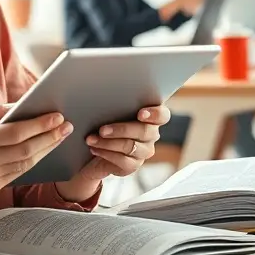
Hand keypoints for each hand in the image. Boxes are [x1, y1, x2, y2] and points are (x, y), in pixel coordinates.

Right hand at [0, 104, 72, 200]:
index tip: (57, 116)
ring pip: (27, 163)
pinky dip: (34, 160)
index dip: (40, 125)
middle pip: (26, 149)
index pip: (16, 132)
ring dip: (47, 149)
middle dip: (50, 137)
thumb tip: (23, 105)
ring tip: (60, 136)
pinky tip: (44, 149)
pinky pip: (20, 173)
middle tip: (66, 126)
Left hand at [55, 105, 170, 201]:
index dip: (154, 114)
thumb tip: (104, 88)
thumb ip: (117, 102)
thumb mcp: (112, 109)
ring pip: (130, 147)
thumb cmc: (107, 121)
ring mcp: (144, 151)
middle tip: (102, 129)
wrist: (98, 146)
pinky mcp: (133, 165)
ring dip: (108, 143)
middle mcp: (151, 134)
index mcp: (151, 117)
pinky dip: (105, 154)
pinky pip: (122, 161)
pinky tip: (94, 149)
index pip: (163, 115)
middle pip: (144, 131)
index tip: (140, 113)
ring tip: (91, 139)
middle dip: (121, 129)